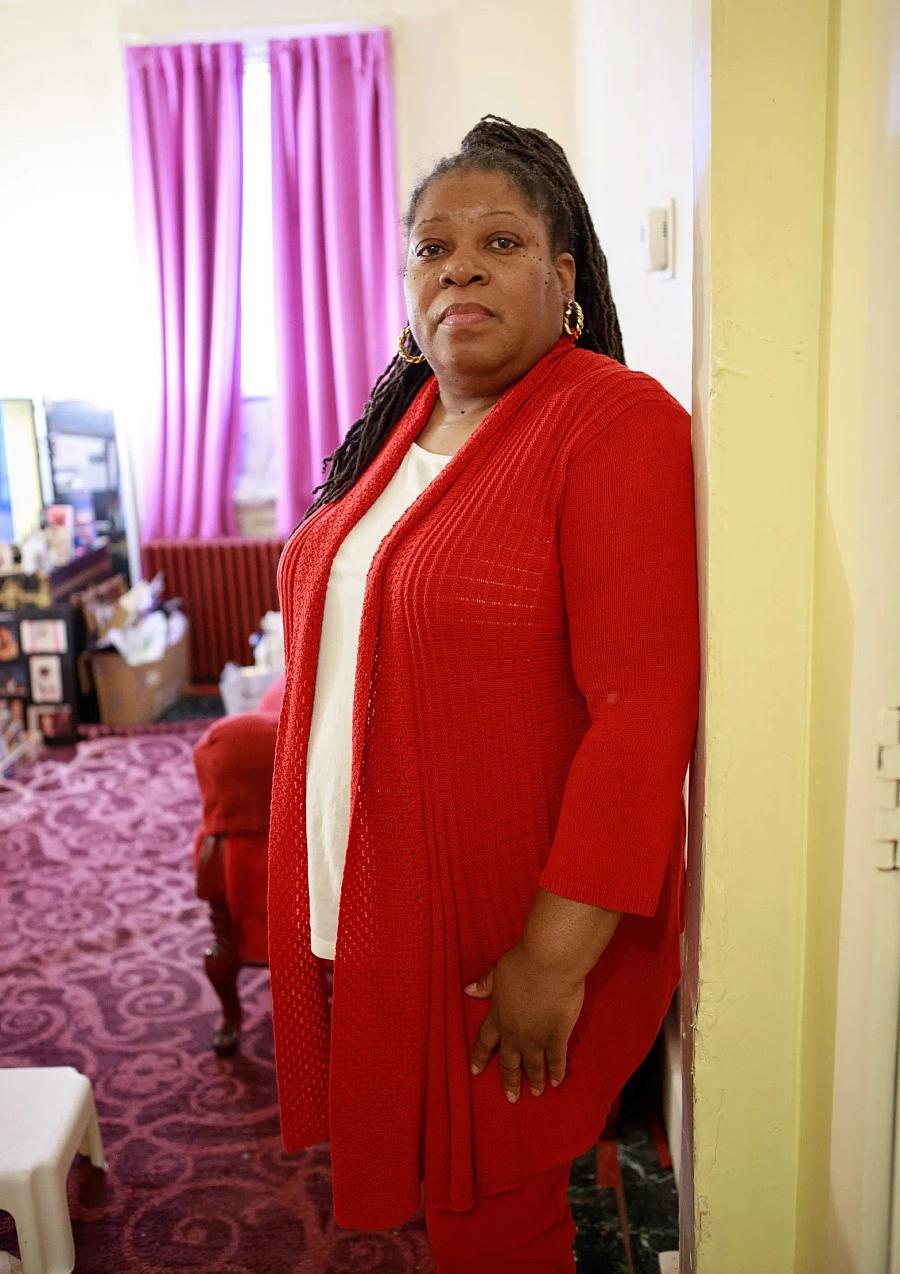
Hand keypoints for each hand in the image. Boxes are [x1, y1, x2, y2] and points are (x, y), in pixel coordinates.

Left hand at [464, 944, 584, 1102]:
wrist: (549, 965)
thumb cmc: (522, 964)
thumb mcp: (498, 972)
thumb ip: (485, 985)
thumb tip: (468, 990)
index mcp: (498, 1016)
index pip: (485, 1041)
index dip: (480, 1057)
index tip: (475, 1071)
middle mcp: (514, 1033)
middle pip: (509, 1062)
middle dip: (509, 1080)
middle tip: (511, 1097)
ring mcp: (536, 1038)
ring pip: (532, 1066)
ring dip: (533, 1080)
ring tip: (535, 1092)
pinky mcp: (557, 1036)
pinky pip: (556, 1059)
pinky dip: (556, 1072)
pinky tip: (557, 1081)